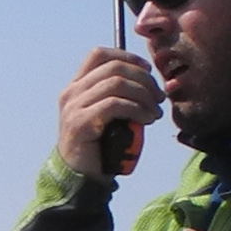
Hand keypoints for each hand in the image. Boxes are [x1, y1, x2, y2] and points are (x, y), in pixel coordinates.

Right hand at [55, 46, 163, 181]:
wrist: (80, 175)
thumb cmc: (100, 144)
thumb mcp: (108, 113)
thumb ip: (120, 95)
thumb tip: (150, 82)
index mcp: (77, 86)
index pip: (99, 54)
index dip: (128, 57)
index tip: (148, 71)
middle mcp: (72, 92)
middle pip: (114, 67)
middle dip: (144, 79)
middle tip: (159, 97)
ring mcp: (73, 107)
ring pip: (116, 83)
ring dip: (143, 95)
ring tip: (154, 112)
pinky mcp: (80, 123)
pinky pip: (114, 105)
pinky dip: (136, 109)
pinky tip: (146, 120)